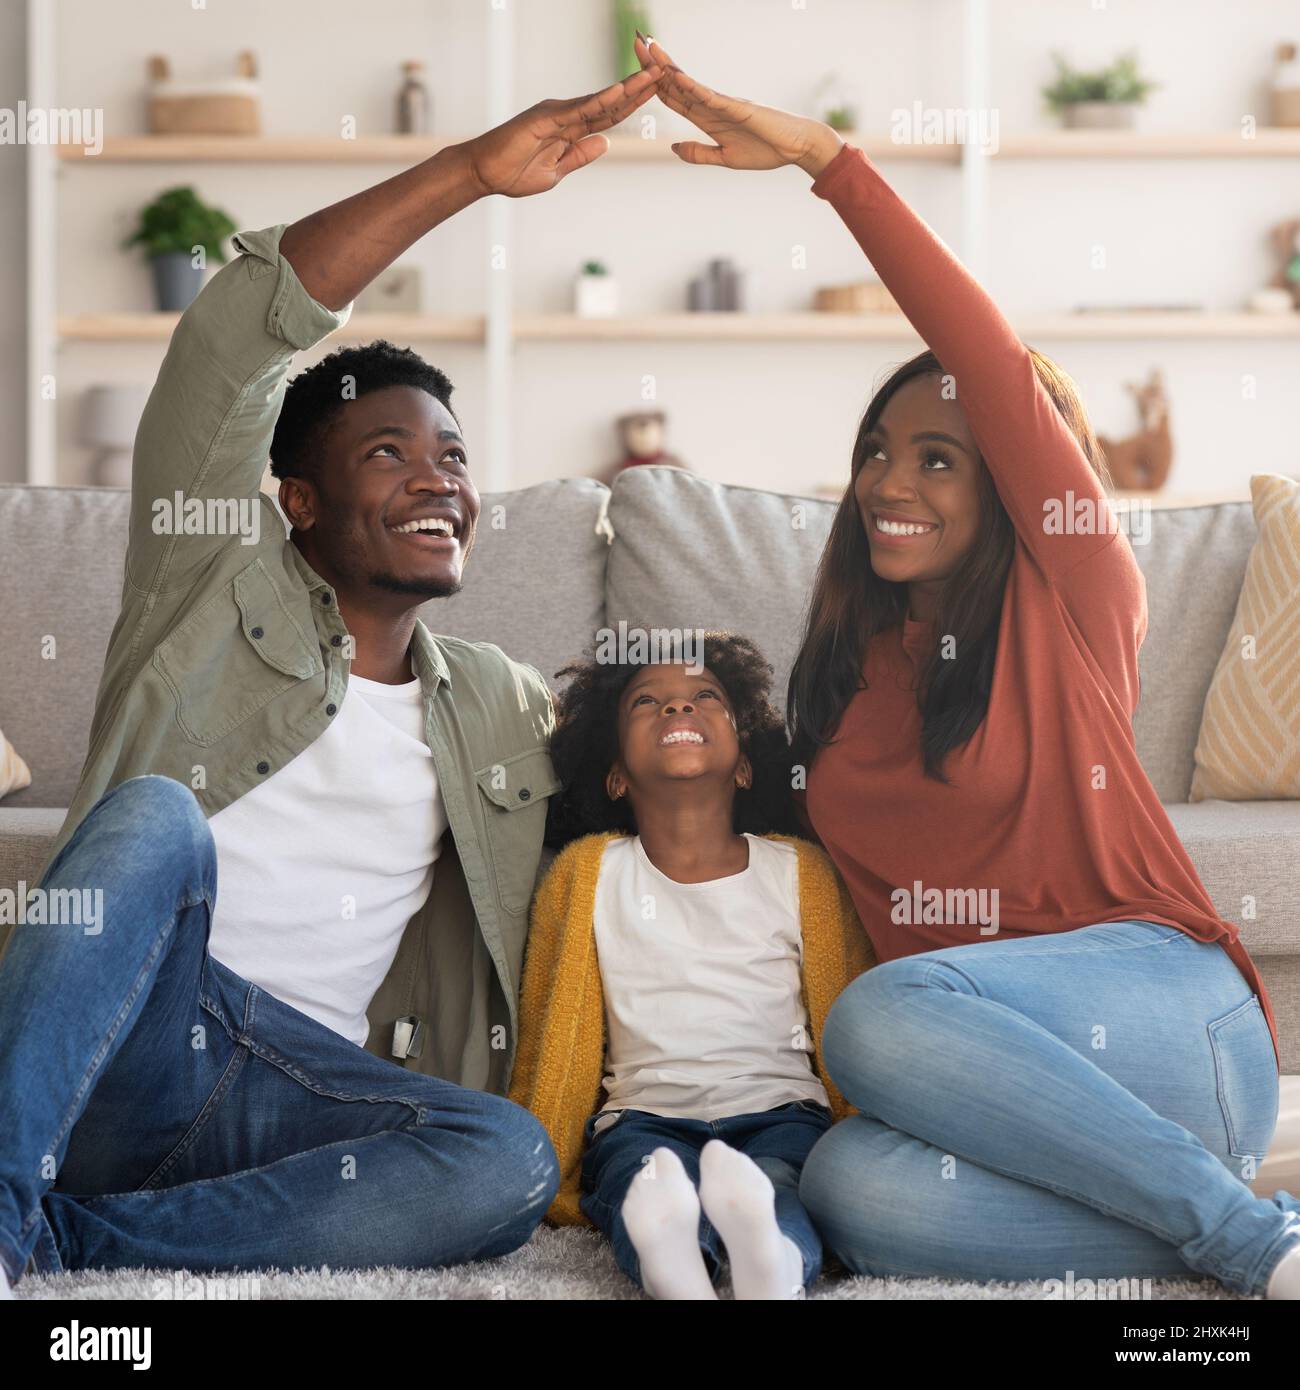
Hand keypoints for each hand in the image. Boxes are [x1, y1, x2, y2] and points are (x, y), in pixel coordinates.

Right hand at [459, 65, 662, 197]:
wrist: (485, 173)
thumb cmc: (514, 172)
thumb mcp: (557, 171)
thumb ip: (580, 156)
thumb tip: (606, 143)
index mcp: (571, 129)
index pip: (609, 115)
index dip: (634, 104)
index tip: (657, 93)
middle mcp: (567, 115)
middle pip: (611, 101)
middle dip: (639, 88)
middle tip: (666, 72)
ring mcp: (558, 113)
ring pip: (601, 99)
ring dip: (628, 88)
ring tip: (653, 75)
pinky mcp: (547, 117)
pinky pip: (581, 108)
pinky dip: (603, 99)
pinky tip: (622, 91)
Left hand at [634, 34, 843, 176]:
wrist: (795, 148)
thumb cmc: (766, 151)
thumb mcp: (725, 158)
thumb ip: (699, 153)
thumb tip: (672, 148)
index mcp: (707, 118)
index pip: (674, 98)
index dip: (654, 83)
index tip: (636, 69)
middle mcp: (711, 106)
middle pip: (676, 82)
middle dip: (655, 63)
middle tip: (635, 41)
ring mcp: (723, 104)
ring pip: (689, 83)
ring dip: (668, 66)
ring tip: (649, 48)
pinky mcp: (737, 107)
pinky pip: (709, 97)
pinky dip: (692, 87)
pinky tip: (676, 77)